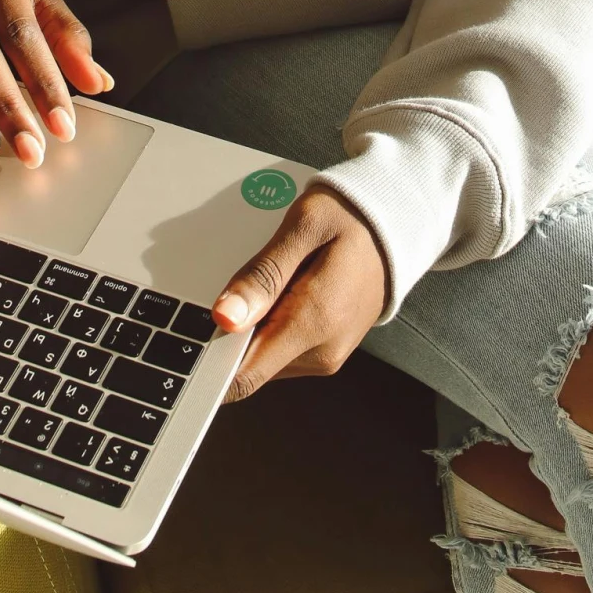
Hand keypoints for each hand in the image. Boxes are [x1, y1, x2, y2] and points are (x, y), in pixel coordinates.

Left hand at [209, 182, 388, 398]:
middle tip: (245, 279)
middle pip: (250, 364)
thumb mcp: (303, 227)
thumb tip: (224, 318)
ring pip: (264, 358)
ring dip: (254, 325)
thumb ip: (263, 274)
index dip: (211, 360)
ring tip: (273, 278)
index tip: (194, 331)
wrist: (398, 223)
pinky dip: (271, 324)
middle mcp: (322, 352)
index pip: (244, 375)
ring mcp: (327, 356)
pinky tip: (284, 288)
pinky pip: (282, 349)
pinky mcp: (327, 351)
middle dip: (234, 330)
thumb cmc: (352, 218)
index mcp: (315, 323)